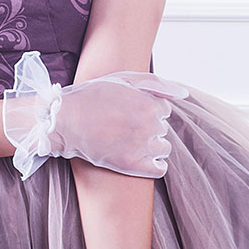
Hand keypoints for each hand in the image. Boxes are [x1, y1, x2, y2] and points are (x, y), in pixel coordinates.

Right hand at [3, 49, 187, 180]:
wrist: (64, 121)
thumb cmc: (92, 96)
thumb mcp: (124, 79)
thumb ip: (157, 84)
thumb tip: (184, 95)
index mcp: (150, 104)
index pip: (164, 110)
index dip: (148, 110)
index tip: (130, 111)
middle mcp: (149, 125)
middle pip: (163, 129)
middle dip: (148, 127)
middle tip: (124, 126)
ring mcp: (142, 146)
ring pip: (164, 148)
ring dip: (152, 146)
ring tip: (128, 141)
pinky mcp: (132, 165)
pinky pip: (160, 168)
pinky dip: (154, 164)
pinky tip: (139, 158)